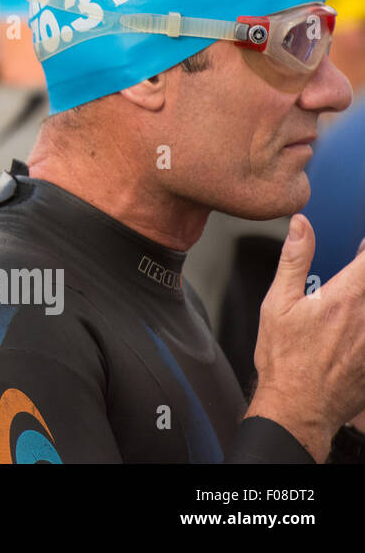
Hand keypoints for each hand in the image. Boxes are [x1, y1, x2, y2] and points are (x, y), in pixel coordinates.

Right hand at [247, 215, 364, 460]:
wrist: (299, 407)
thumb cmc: (284, 359)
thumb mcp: (278, 303)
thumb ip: (294, 260)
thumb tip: (301, 225)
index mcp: (345, 297)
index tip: (360, 246)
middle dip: (363, 273)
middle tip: (351, 276)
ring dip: (362, 299)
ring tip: (345, 309)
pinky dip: (364, 327)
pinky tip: (351, 328)